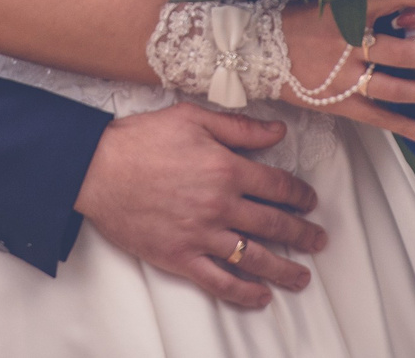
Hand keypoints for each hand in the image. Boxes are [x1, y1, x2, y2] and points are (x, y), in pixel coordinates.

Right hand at [75, 103, 327, 307]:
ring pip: (255, 257)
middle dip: (303, 235)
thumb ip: (239, 128)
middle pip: (274, 225)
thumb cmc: (141, 139)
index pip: (277, 185)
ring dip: (284, 270)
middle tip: (319, 241)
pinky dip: (243, 293)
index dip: (299, 194)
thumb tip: (278, 131)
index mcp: (226, 169)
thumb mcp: (192, 118)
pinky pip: (219, 281)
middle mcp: (220, 205)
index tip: (310, 202)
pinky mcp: (180, 257)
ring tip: (301, 278)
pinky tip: (260, 296)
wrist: (96, 169)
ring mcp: (201, 235)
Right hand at [279, 0, 414, 149]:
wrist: (255, 50)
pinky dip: (408, 129)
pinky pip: (379, 118)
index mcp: (348, 7)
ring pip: (398, 88)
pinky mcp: (338, 103)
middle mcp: (348, 41)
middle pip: (407, 50)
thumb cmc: (297, 20)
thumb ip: (369, 0)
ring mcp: (343, 76)